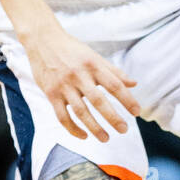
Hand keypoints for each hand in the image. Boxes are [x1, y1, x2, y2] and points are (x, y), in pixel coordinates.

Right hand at [23, 27, 139, 143]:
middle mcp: (79, 76)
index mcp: (93, 65)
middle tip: (124, 129)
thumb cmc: (72, 49)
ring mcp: (63, 86)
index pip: (114, 85)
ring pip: (80, 111)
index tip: (136, 112)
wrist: (43, 40)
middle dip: (112, 117)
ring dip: (94, 127)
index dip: (127, 99)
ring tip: (106, 138)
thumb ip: (114, 71)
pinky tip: (84, 136)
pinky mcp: (50, 94)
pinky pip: (62, 116)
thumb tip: (134, 84)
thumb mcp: (94, 56)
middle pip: (98, 101)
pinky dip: (73, 128)